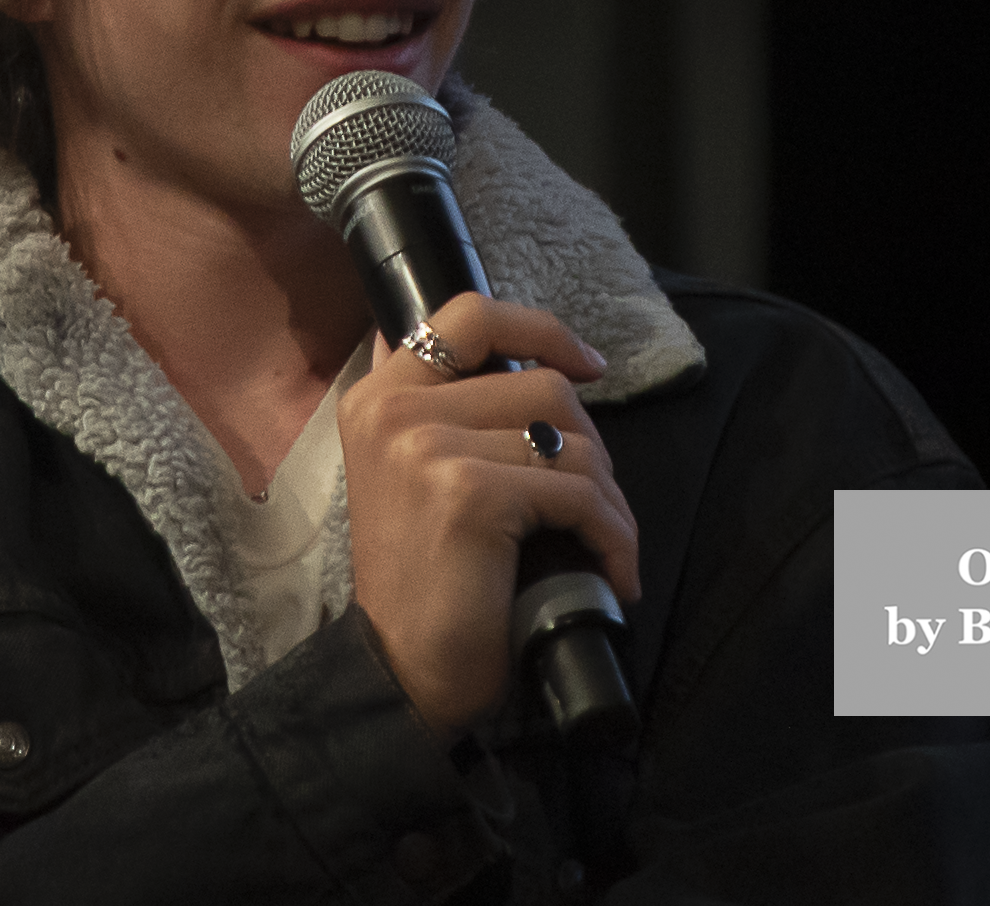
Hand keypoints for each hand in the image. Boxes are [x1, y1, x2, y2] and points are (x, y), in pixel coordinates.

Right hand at [339, 293, 639, 738]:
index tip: (586, 367)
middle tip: (593, 506)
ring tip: (602, 543)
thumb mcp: (414, 477)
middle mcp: (394, 409)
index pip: (470, 315)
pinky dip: (612, 535)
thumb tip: (513, 354)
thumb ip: (445, 410)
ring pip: (570, 438)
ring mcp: (427, 446)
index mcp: (377, 395)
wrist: (402, 675)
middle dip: (589, 446)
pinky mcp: (468, 492)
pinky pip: (578, 492)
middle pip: (541, 383)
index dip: (541, 330)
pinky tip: (612, 572)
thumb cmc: (426, 584)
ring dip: (608, 498)